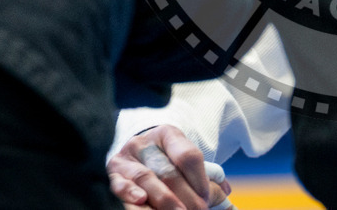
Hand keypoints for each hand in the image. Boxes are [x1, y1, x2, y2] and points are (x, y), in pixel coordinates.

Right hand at [108, 125, 231, 209]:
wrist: (132, 157)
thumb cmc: (164, 162)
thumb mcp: (183, 162)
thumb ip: (204, 176)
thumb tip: (226, 193)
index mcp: (168, 135)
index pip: (187, 155)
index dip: (199, 179)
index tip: (208, 197)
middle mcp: (144, 144)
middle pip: (167, 171)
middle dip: (185, 196)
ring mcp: (125, 159)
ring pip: (145, 179)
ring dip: (164, 201)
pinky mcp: (111, 175)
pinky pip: (119, 186)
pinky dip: (130, 196)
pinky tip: (142, 202)